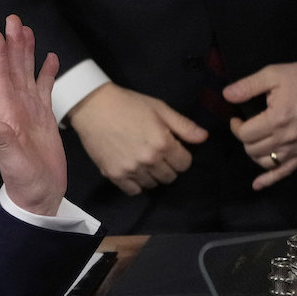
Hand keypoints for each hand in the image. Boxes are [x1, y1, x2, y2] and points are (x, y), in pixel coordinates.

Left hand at [0, 15, 64, 215]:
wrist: (39, 197)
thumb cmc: (24, 182)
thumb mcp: (13, 162)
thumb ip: (4, 142)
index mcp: (7, 116)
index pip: (0, 80)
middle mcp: (16, 110)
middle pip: (13, 71)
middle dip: (13, 46)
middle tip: (14, 20)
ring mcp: (31, 113)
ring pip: (28, 76)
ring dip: (27, 54)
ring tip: (27, 30)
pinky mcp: (45, 119)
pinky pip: (45, 90)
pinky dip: (47, 73)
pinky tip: (50, 58)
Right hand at [67, 82, 207, 195]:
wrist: (92, 107)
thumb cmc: (128, 104)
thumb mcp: (160, 108)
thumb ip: (183, 125)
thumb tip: (204, 138)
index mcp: (163, 143)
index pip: (184, 164)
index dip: (181, 156)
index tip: (172, 149)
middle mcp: (149, 160)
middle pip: (169, 177)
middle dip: (168, 167)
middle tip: (158, 155)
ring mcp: (130, 169)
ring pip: (152, 184)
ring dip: (152, 175)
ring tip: (144, 163)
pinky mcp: (113, 174)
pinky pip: (133, 191)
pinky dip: (136, 184)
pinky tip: (133, 172)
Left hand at [224, 59, 296, 189]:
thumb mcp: (274, 74)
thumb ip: (248, 86)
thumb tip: (226, 95)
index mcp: (277, 120)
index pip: (244, 134)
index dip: (235, 126)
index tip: (237, 118)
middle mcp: (287, 138)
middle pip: (252, 149)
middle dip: (245, 138)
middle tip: (247, 127)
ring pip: (265, 162)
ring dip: (255, 153)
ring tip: (255, 141)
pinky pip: (285, 171)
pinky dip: (269, 179)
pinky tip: (257, 185)